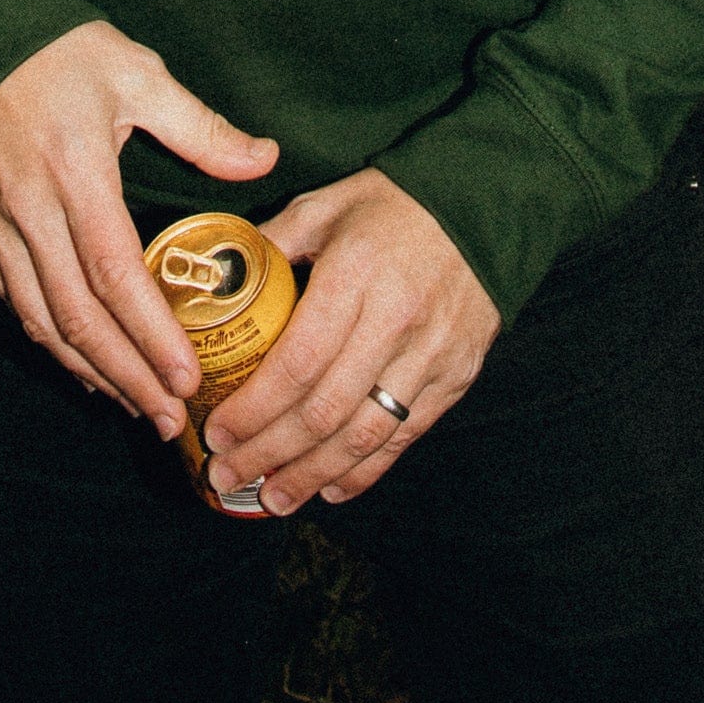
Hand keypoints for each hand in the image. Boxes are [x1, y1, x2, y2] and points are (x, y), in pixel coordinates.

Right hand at [0, 21, 277, 430]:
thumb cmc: (63, 50)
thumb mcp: (140, 75)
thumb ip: (202, 128)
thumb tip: (266, 158)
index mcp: (76, 172)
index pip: (115, 274)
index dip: (150, 335)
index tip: (187, 377)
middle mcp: (28, 208)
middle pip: (77, 316)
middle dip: (126, 376)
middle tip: (169, 416)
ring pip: (40, 320)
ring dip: (88, 370)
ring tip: (134, 404)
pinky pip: (12, 299)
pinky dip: (48, 339)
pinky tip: (82, 360)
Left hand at [201, 170, 496, 513]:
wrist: (486, 205)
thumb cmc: (394, 204)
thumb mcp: (326, 205)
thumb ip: (272, 242)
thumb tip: (217, 279)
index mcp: (355, 274)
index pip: (297, 361)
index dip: (254, 409)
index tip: (217, 432)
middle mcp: (395, 320)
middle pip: (324, 410)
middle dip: (269, 453)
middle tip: (228, 475)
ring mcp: (432, 354)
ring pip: (363, 435)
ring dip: (312, 475)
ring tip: (272, 498)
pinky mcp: (456, 376)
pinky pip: (404, 437)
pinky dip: (364, 471)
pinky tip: (329, 488)